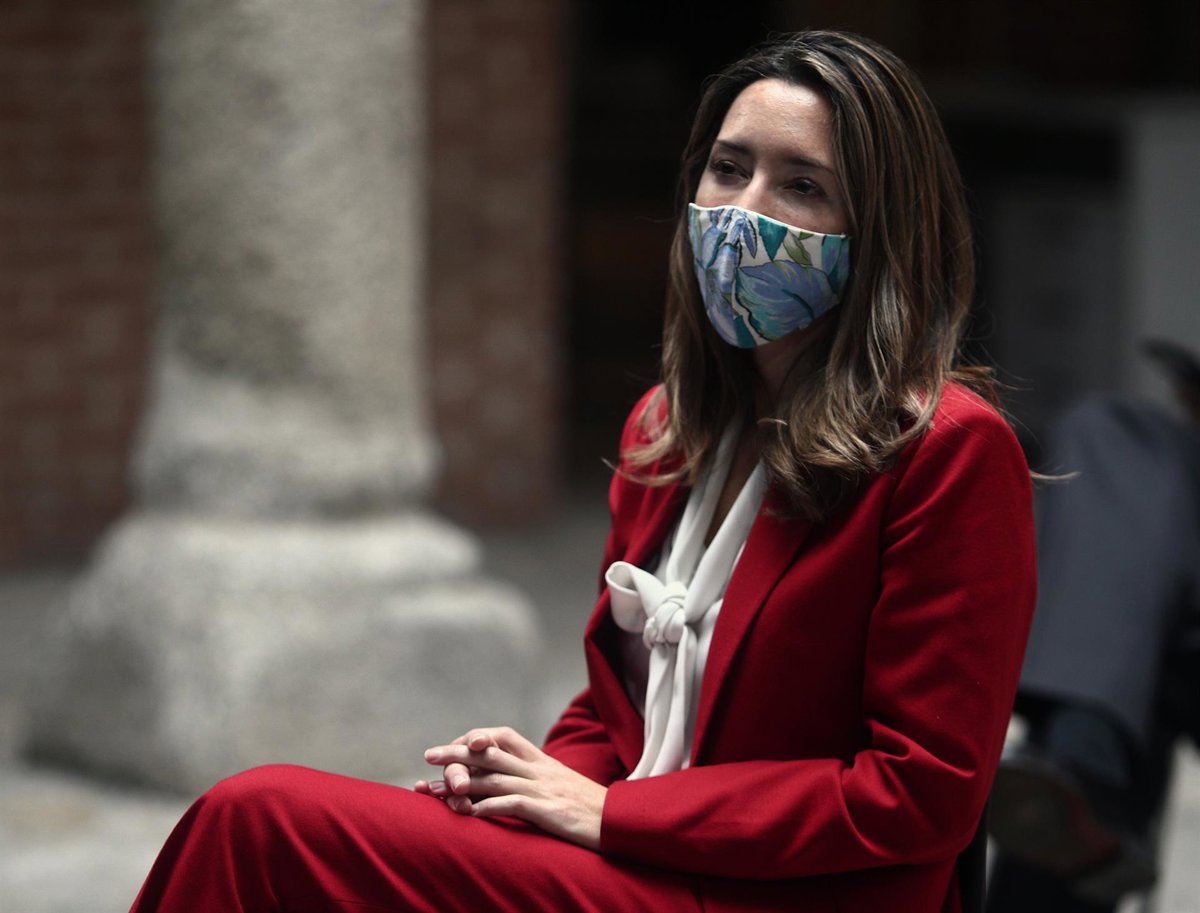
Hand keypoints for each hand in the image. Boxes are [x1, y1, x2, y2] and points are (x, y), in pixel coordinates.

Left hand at [418, 726, 606, 849]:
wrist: (617, 821)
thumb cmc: (586, 808)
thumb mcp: (559, 784)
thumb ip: (535, 777)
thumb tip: (507, 779)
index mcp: (542, 760)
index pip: (505, 736)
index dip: (478, 736)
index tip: (456, 743)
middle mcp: (538, 769)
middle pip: (490, 753)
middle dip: (457, 753)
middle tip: (429, 755)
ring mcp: (541, 788)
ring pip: (493, 778)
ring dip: (461, 783)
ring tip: (436, 790)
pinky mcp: (545, 810)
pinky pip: (508, 804)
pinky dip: (484, 808)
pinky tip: (465, 814)